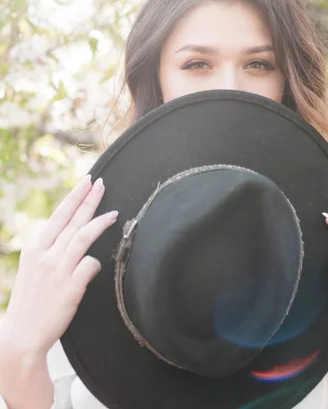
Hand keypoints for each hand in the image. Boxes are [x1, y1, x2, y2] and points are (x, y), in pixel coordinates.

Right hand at [0, 175, 117, 357]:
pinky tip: (96, 265)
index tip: (87, 182)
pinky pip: (90, 265)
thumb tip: (72, 230)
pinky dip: (95, 263)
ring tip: (114, 213)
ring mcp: (57, 270)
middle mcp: (45, 254)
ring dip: (99, 223)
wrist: (22, 336)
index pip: (59, 214)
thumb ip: (50, 248)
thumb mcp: (33, 267)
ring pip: (83, 237)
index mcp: (35, 247)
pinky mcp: (69, 287)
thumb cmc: (32, 300)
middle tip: (101, 183)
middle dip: (88, 199)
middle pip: (72, 220)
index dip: (75, 197)